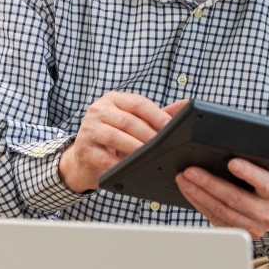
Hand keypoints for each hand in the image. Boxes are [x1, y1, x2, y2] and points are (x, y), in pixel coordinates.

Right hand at [59, 93, 186, 192]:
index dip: (156, 115)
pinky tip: (129, 169)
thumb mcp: (134, 122)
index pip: (138, 103)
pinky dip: (118, 164)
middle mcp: (99, 110)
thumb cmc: (114, 136)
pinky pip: (103, 157)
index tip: (170, 126)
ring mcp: (89, 128)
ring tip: (149, 156)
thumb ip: (158, 114)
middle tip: (163, 146)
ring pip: (115, 137)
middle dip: (148, 134)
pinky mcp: (83, 148)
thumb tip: (185, 105)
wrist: (84, 157)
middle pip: (128, 120)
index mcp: (114, 99)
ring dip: (135, 148)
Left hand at [175, 159, 268, 238]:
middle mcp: (267, 213)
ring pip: (220, 210)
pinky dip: (199, 204)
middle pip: (235, 198)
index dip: (248, 173)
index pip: (264, 183)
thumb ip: (268, 158)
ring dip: (198, 194)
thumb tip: (247, 144)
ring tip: (184, 179)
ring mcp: (252, 226)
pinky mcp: (237, 231)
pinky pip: (214, 218)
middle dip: (210, 183)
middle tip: (191, 171)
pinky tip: (190, 192)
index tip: (232, 163)